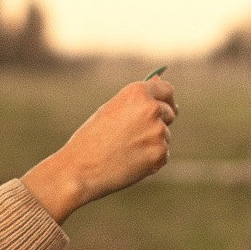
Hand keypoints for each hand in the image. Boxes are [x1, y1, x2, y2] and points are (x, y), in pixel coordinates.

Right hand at [22, 78, 176, 221]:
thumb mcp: (112, 110)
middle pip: (170, 112)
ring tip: (125, 150)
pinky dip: (151, 160)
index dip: (165, 99)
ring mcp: (158, 132)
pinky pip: (162, 154)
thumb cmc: (91, 138)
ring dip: (152, 142)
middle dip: (159, 122)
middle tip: (135, 135)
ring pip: (165, 135)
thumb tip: (158, 80)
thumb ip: (137, 100)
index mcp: (138, 92)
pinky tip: (129, 162)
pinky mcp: (160, 154)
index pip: (166, 90)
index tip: (165, 106)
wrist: (80, 169)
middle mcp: (152, 109)